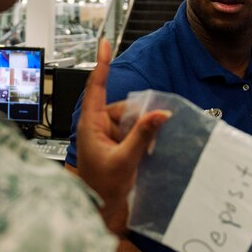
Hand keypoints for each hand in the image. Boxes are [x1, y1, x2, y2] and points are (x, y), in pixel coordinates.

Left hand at [75, 40, 169, 226]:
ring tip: (141, 153)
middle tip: (142, 141)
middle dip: (138, 118)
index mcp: (91, 124)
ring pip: (132, 119)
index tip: (105, 44)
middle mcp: (98, 124)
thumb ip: (142, 135)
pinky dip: (143, 138)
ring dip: (142, 131)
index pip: (96, 87)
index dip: (101, 64)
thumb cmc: (101, 186)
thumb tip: (160, 114)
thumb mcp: (124, 160)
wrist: (99, 207)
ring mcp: (107, 133)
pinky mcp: (117, 141)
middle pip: (123, 106)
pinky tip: (145, 152)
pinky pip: (135, 130)